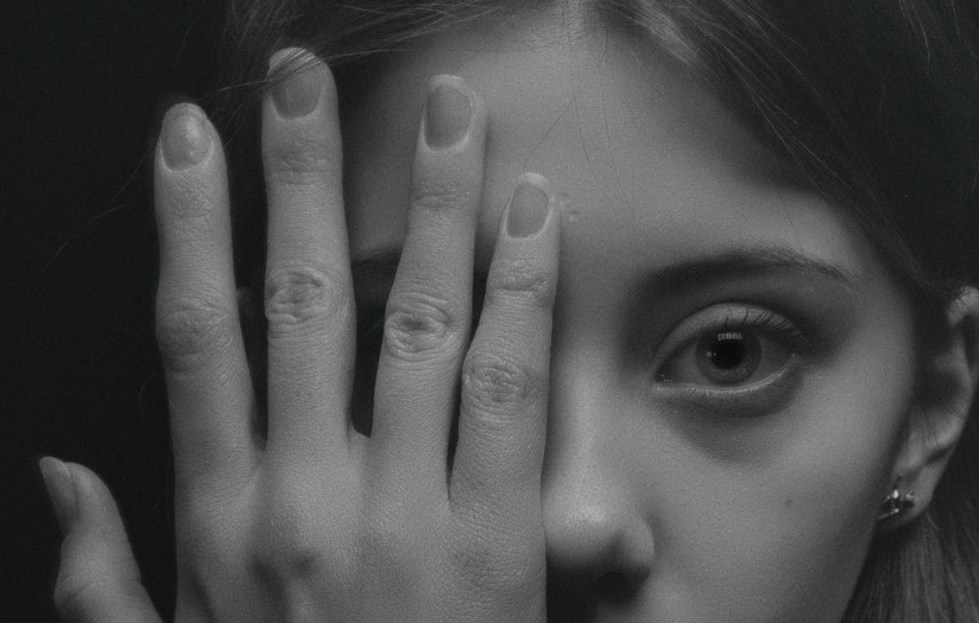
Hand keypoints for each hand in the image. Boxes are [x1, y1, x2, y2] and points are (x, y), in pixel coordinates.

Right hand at [41, 48, 559, 621]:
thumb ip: (101, 572)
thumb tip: (56, 474)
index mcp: (223, 517)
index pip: (197, 335)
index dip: (190, 223)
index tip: (192, 136)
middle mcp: (307, 494)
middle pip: (301, 299)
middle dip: (301, 174)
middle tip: (305, 78)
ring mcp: (405, 508)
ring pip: (416, 320)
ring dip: (432, 204)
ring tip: (449, 115)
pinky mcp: (495, 535)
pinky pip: (507, 386)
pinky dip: (521, 290)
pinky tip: (532, 212)